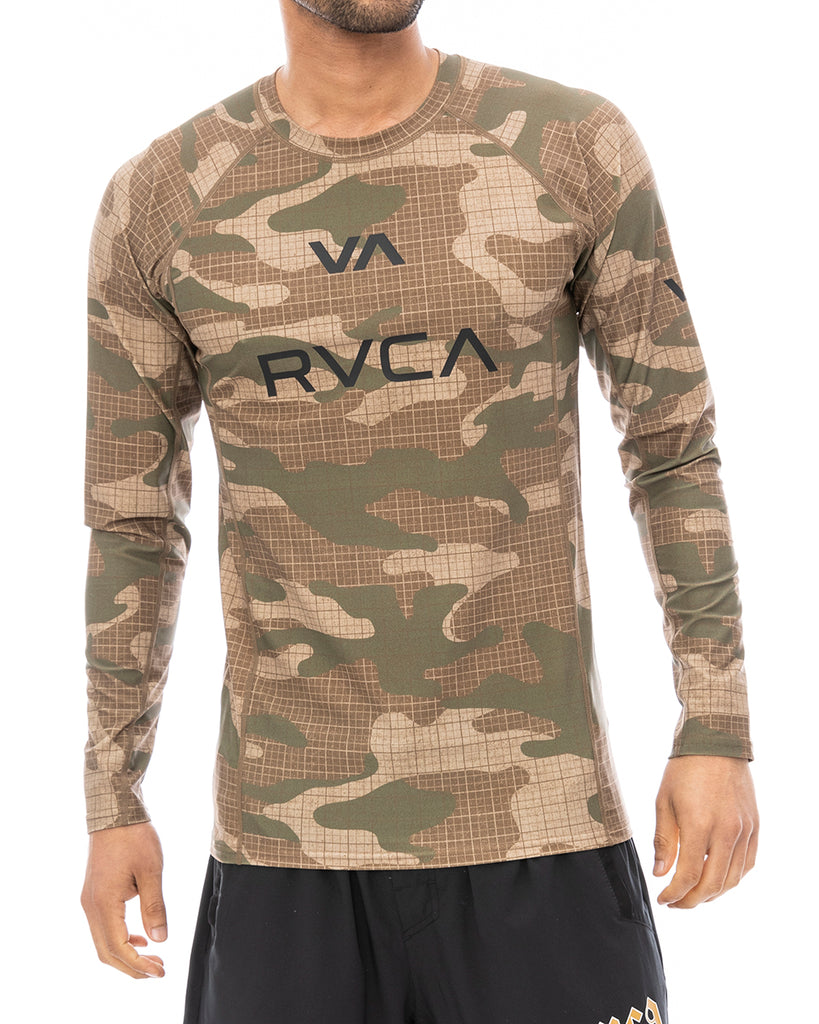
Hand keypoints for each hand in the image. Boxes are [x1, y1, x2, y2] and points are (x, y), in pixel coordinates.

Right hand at [80, 820, 167, 978]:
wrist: (114, 812)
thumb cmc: (134, 837)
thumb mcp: (151, 870)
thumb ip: (155, 906)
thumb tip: (160, 939)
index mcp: (104, 903)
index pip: (118, 948)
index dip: (139, 965)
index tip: (160, 971)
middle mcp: (91, 906)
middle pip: (107, 952)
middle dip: (132, 967)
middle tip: (158, 970)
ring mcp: (90, 900)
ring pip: (103, 942)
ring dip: (125, 955)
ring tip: (152, 958)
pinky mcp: (94, 894)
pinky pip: (103, 927)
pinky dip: (120, 939)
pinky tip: (139, 938)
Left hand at [652, 754, 758, 908]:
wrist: (716, 742)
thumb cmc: (684, 770)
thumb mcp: (664, 802)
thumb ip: (664, 841)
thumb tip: (661, 874)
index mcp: (699, 825)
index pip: (688, 876)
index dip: (674, 894)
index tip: (662, 899)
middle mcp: (726, 832)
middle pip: (712, 884)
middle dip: (691, 900)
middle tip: (676, 903)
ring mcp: (744, 830)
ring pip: (733, 878)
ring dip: (712, 893)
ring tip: (694, 895)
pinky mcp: (754, 826)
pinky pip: (748, 863)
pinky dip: (733, 878)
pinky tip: (717, 879)